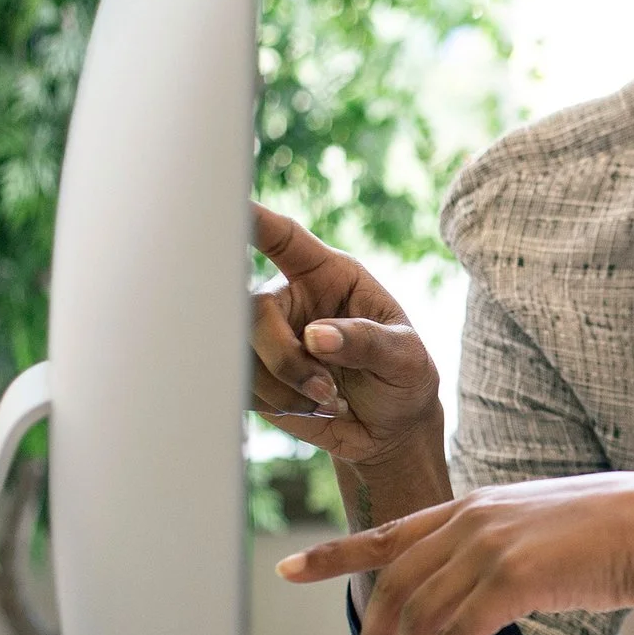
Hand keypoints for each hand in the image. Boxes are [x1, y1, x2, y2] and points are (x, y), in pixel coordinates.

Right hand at [250, 203, 442, 470]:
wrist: (389, 430)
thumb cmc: (403, 378)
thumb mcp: (405, 358)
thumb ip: (367, 342)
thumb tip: (315, 336)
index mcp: (329, 276)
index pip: (284, 239)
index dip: (255, 220)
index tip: (228, 204)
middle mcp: (290, 299)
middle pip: (252, 310)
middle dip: (284, 358)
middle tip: (326, 390)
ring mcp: (267, 336)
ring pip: (240, 353)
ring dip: (283, 388)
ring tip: (329, 401)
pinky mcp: (252, 372)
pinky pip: (238, 384)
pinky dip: (274, 404)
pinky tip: (307, 408)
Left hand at [281, 473, 633, 634]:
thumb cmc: (620, 531)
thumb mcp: (546, 528)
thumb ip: (505, 547)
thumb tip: (485, 585)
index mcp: (475, 506)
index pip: (388, 532)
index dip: (334, 554)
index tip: (289, 569)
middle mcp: (472, 521)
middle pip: (393, 586)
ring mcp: (489, 547)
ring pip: (420, 618)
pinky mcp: (512, 578)